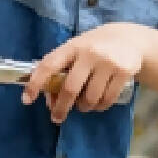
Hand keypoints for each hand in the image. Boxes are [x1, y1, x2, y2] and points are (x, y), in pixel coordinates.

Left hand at [21, 23, 148, 122]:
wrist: (130, 39)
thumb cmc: (95, 48)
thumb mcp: (76, 52)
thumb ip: (61, 73)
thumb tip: (50, 101)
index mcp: (72, 46)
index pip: (49, 65)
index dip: (35, 83)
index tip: (27, 100)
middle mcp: (89, 53)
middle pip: (70, 88)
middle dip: (61, 107)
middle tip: (57, 118)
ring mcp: (108, 62)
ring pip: (90, 98)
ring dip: (83, 107)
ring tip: (83, 105)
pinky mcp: (124, 72)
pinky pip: (107, 100)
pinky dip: (99, 107)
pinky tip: (98, 103)